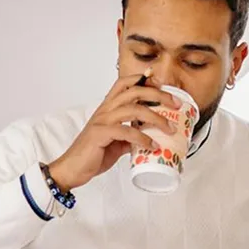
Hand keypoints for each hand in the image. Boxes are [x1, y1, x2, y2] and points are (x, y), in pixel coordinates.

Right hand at [46, 73, 179, 190]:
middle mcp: (105, 110)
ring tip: (169, 128)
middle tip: (175, 104)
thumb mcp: (116, 142)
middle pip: (134, 91)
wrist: (72, 169)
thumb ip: (131, 136)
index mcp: (108, 107)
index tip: (162, 84)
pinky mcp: (100, 135)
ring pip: (133, 109)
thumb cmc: (93, 154)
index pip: (124, 83)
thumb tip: (149, 138)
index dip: (143, 80)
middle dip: (158, 95)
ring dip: (155, 118)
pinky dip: (142, 138)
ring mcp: (102, 121)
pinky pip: (125, 132)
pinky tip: (152, 146)